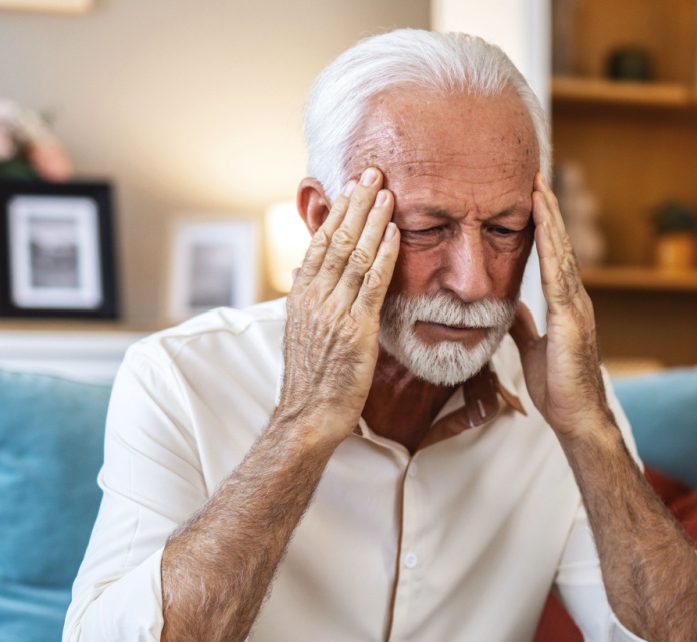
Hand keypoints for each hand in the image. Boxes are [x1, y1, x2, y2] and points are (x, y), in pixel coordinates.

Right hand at [276, 168, 398, 446]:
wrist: (308, 416)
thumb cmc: (311, 380)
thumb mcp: (302, 332)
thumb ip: (308, 299)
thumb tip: (304, 270)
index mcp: (301, 296)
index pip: (319, 242)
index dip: (335, 211)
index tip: (350, 187)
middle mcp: (314, 297)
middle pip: (336, 238)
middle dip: (356, 202)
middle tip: (372, 171)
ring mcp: (334, 311)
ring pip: (354, 254)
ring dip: (372, 219)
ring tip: (387, 190)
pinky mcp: (355, 329)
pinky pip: (372, 284)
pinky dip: (384, 255)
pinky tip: (395, 233)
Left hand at [510, 171, 611, 441]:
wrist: (576, 417)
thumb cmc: (558, 388)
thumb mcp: (532, 349)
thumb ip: (523, 325)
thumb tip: (510, 306)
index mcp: (564, 304)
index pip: (551, 255)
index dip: (541, 225)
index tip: (530, 195)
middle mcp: (574, 298)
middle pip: (558, 245)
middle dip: (546, 210)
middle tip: (534, 174)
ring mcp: (576, 306)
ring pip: (560, 252)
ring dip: (548, 219)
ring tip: (537, 187)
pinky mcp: (571, 318)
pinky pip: (558, 275)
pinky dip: (549, 247)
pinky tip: (541, 225)